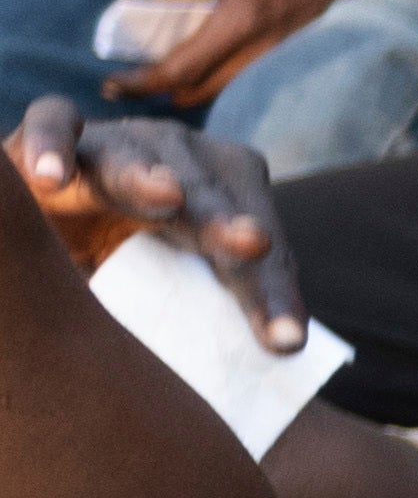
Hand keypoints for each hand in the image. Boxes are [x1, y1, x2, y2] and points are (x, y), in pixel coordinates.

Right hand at [12, 97, 304, 348]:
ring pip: (135, 158)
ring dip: (149, 177)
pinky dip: (51, 146)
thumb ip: (212, 308)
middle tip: (254, 245)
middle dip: (229, 223)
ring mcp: (120, 141)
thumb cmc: (131, 250)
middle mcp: (183, 157)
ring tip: (168, 196)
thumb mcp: (178, 281)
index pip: (260, 245)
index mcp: (229, 193)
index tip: (285, 343)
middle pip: (210, 196)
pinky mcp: (58, 134)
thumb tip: (265, 370)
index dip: (272, 291)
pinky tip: (51, 177)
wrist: (57, 204)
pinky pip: (54, 127)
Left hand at [108, 0, 406, 108]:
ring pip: (213, 87)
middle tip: (125, 79)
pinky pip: (229, 74)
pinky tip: (187, 56)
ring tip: (151, 70)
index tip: (113, 83)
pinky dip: (202, 74)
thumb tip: (148, 16)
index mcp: (237, 23)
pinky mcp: (274, 51)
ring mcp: (267, 55)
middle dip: (156, 90)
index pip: (180, 68)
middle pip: (194, 90)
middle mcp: (253, 50)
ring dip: (179, 85)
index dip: (143, 81)